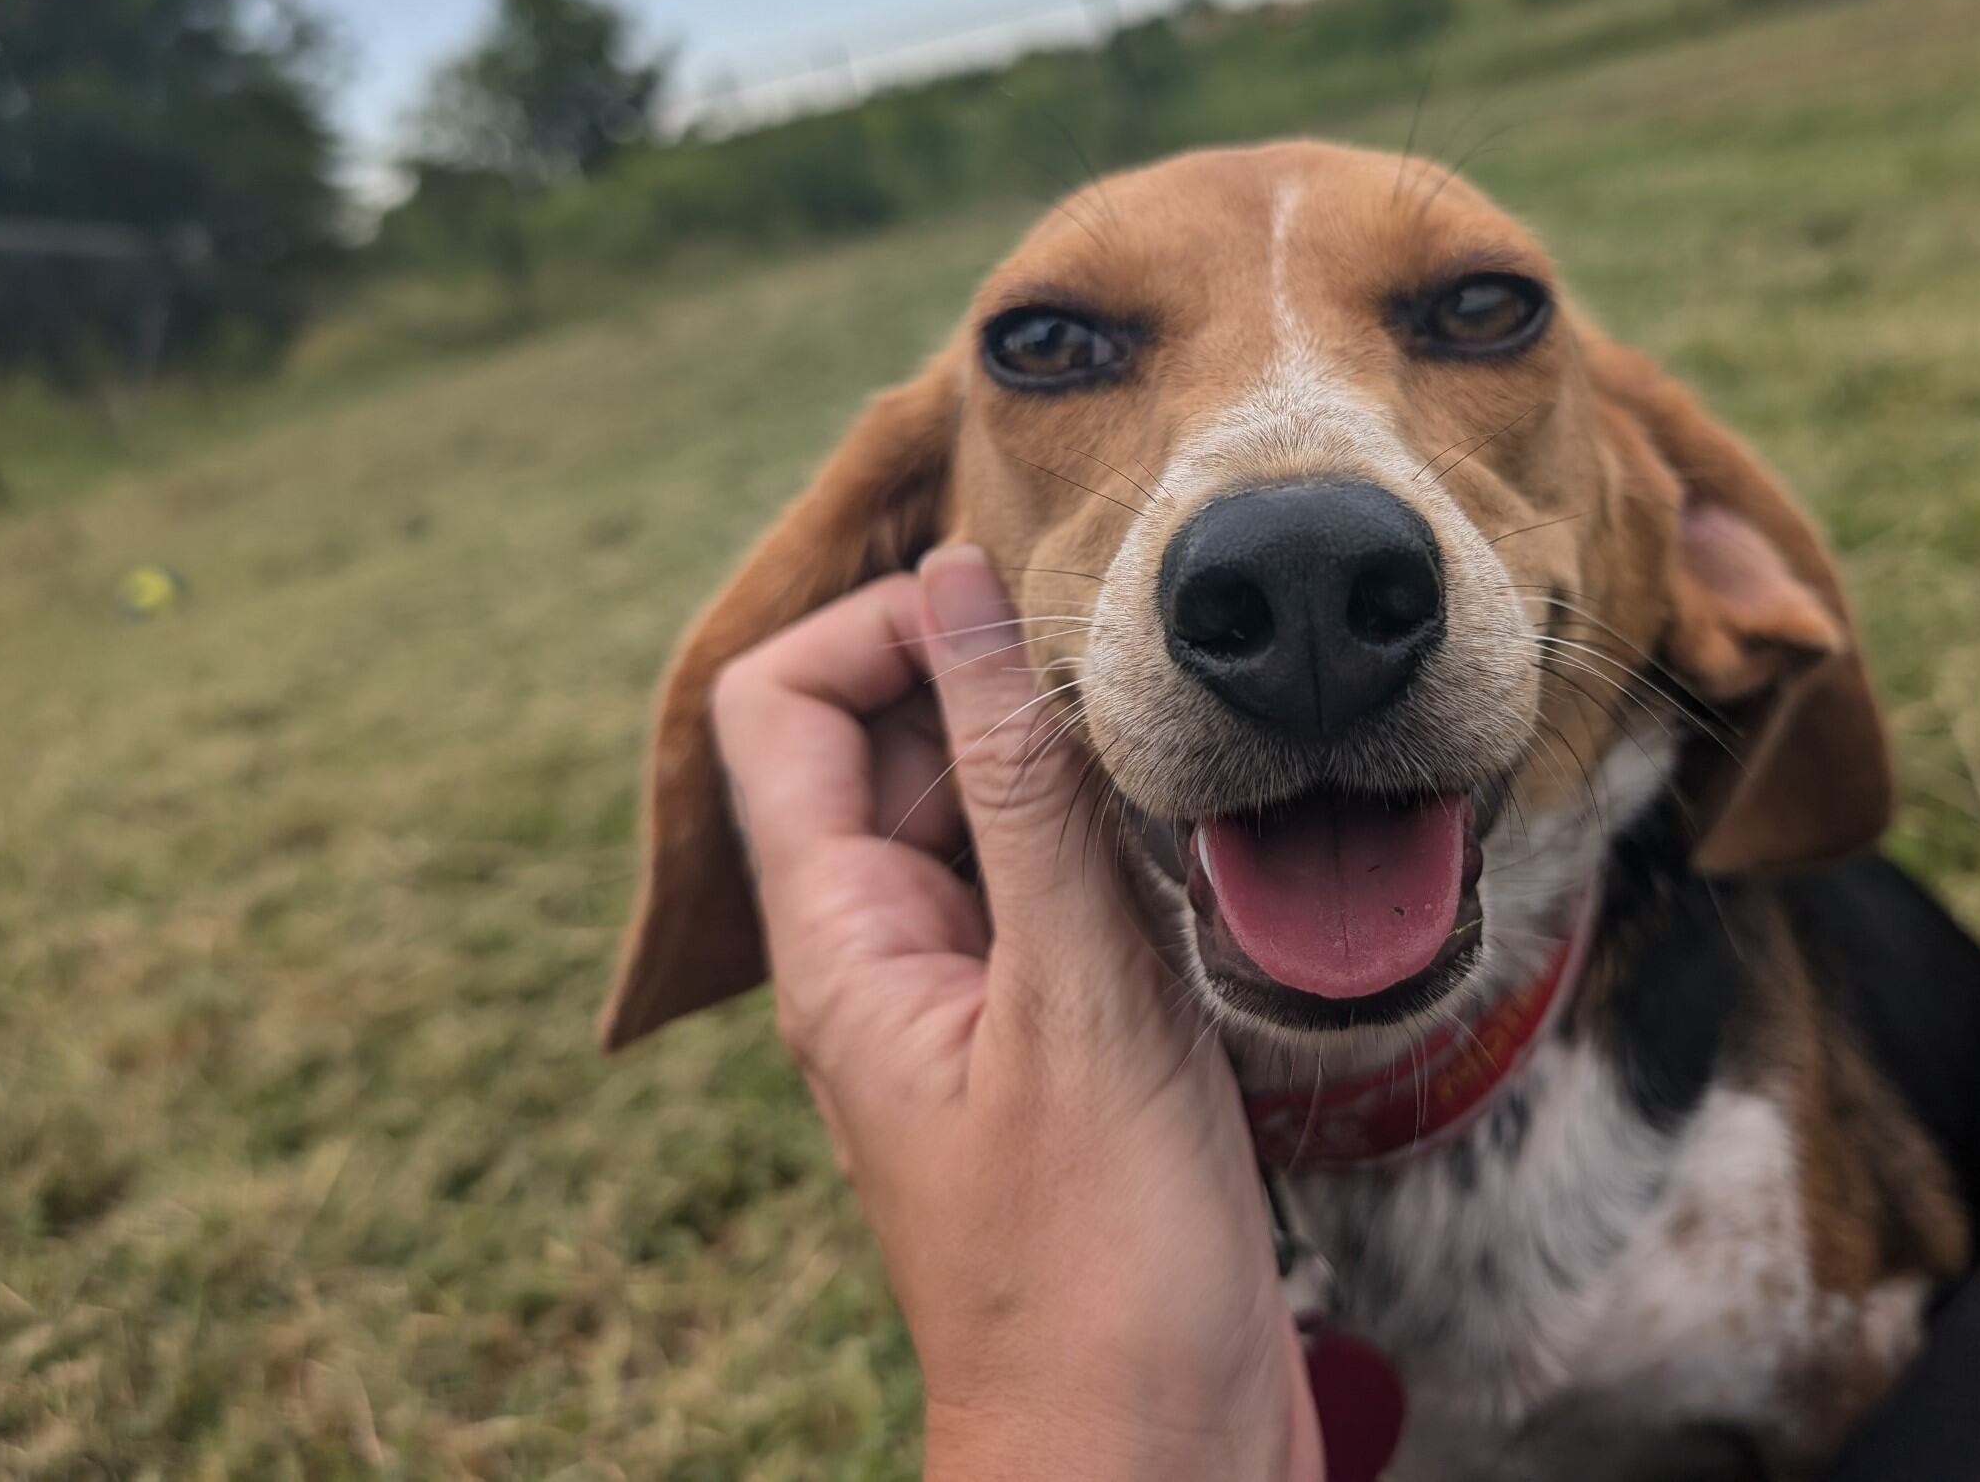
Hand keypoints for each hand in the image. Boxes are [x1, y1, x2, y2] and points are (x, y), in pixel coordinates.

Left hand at [715, 545, 1321, 1481]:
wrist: (1150, 1467)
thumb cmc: (1102, 1268)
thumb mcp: (1073, 998)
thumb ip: (1020, 784)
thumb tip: (962, 586)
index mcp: (839, 943)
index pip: (773, 704)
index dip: (874, 625)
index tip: (1011, 610)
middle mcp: (882, 957)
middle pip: (880, 740)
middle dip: (987, 676)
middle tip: (1134, 664)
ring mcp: (967, 998)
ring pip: (978, 809)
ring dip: (1065, 760)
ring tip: (1183, 752)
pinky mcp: (1051, 1040)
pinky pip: (1052, 889)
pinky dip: (1115, 840)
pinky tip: (1207, 845)